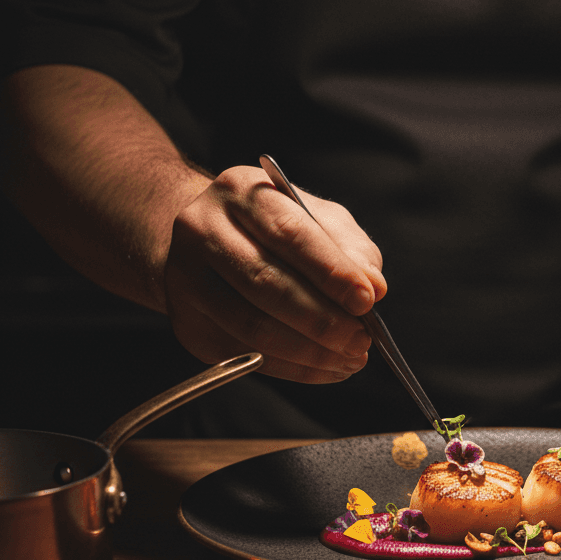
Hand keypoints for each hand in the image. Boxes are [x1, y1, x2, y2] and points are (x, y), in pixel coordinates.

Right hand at [164, 166, 386, 381]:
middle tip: (361, 339)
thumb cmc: (276, 227)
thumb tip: (374, 288)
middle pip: (266, 283)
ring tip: (350, 358)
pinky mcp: (187, 323)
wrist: (208, 240)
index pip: (289, 234)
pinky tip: (323, 367)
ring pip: (251, 327)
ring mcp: (186, 279)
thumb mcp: (317, 219)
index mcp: (241, 191)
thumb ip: (350, 248)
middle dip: (322, 319)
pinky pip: (243, 355)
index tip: (367, 300)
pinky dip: (291, 368)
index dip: (331, 272)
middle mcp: (202, 230)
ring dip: (310, 351)